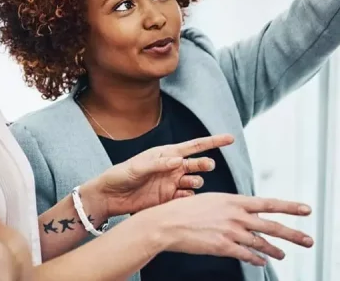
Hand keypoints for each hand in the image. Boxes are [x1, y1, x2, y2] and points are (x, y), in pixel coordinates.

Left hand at [92, 133, 235, 216]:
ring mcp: (172, 184)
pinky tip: (182, 199)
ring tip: (189, 184)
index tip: (230, 139)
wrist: (109, 197)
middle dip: (204, 164)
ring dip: (196, 182)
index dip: (213, 142)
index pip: (194, 146)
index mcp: (166, 154)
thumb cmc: (120, 175)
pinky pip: (185, 198)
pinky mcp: (168, 199)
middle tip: (206, 166)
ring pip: (194, 182)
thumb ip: (159, 163)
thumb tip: (179, 160)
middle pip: (197, 164)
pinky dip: (188, 199)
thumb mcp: (138, 167)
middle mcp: (172, 168)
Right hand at [152, 193, 313, 266]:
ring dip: (274, 251)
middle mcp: (237, 215)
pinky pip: (246, 255)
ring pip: (261, 243)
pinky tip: (261, 262)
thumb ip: (234, 206)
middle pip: (272, 226)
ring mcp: (231, 232)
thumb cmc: (188, 210)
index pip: (270, 203)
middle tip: (309, 241)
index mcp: (236, 201)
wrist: (168, 223)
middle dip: (294, 234)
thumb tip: (248, 212)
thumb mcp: (214, 200)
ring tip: (283, 255)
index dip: (290, 207)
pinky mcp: (223, 247)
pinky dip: (256, 259)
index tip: (307, 210)